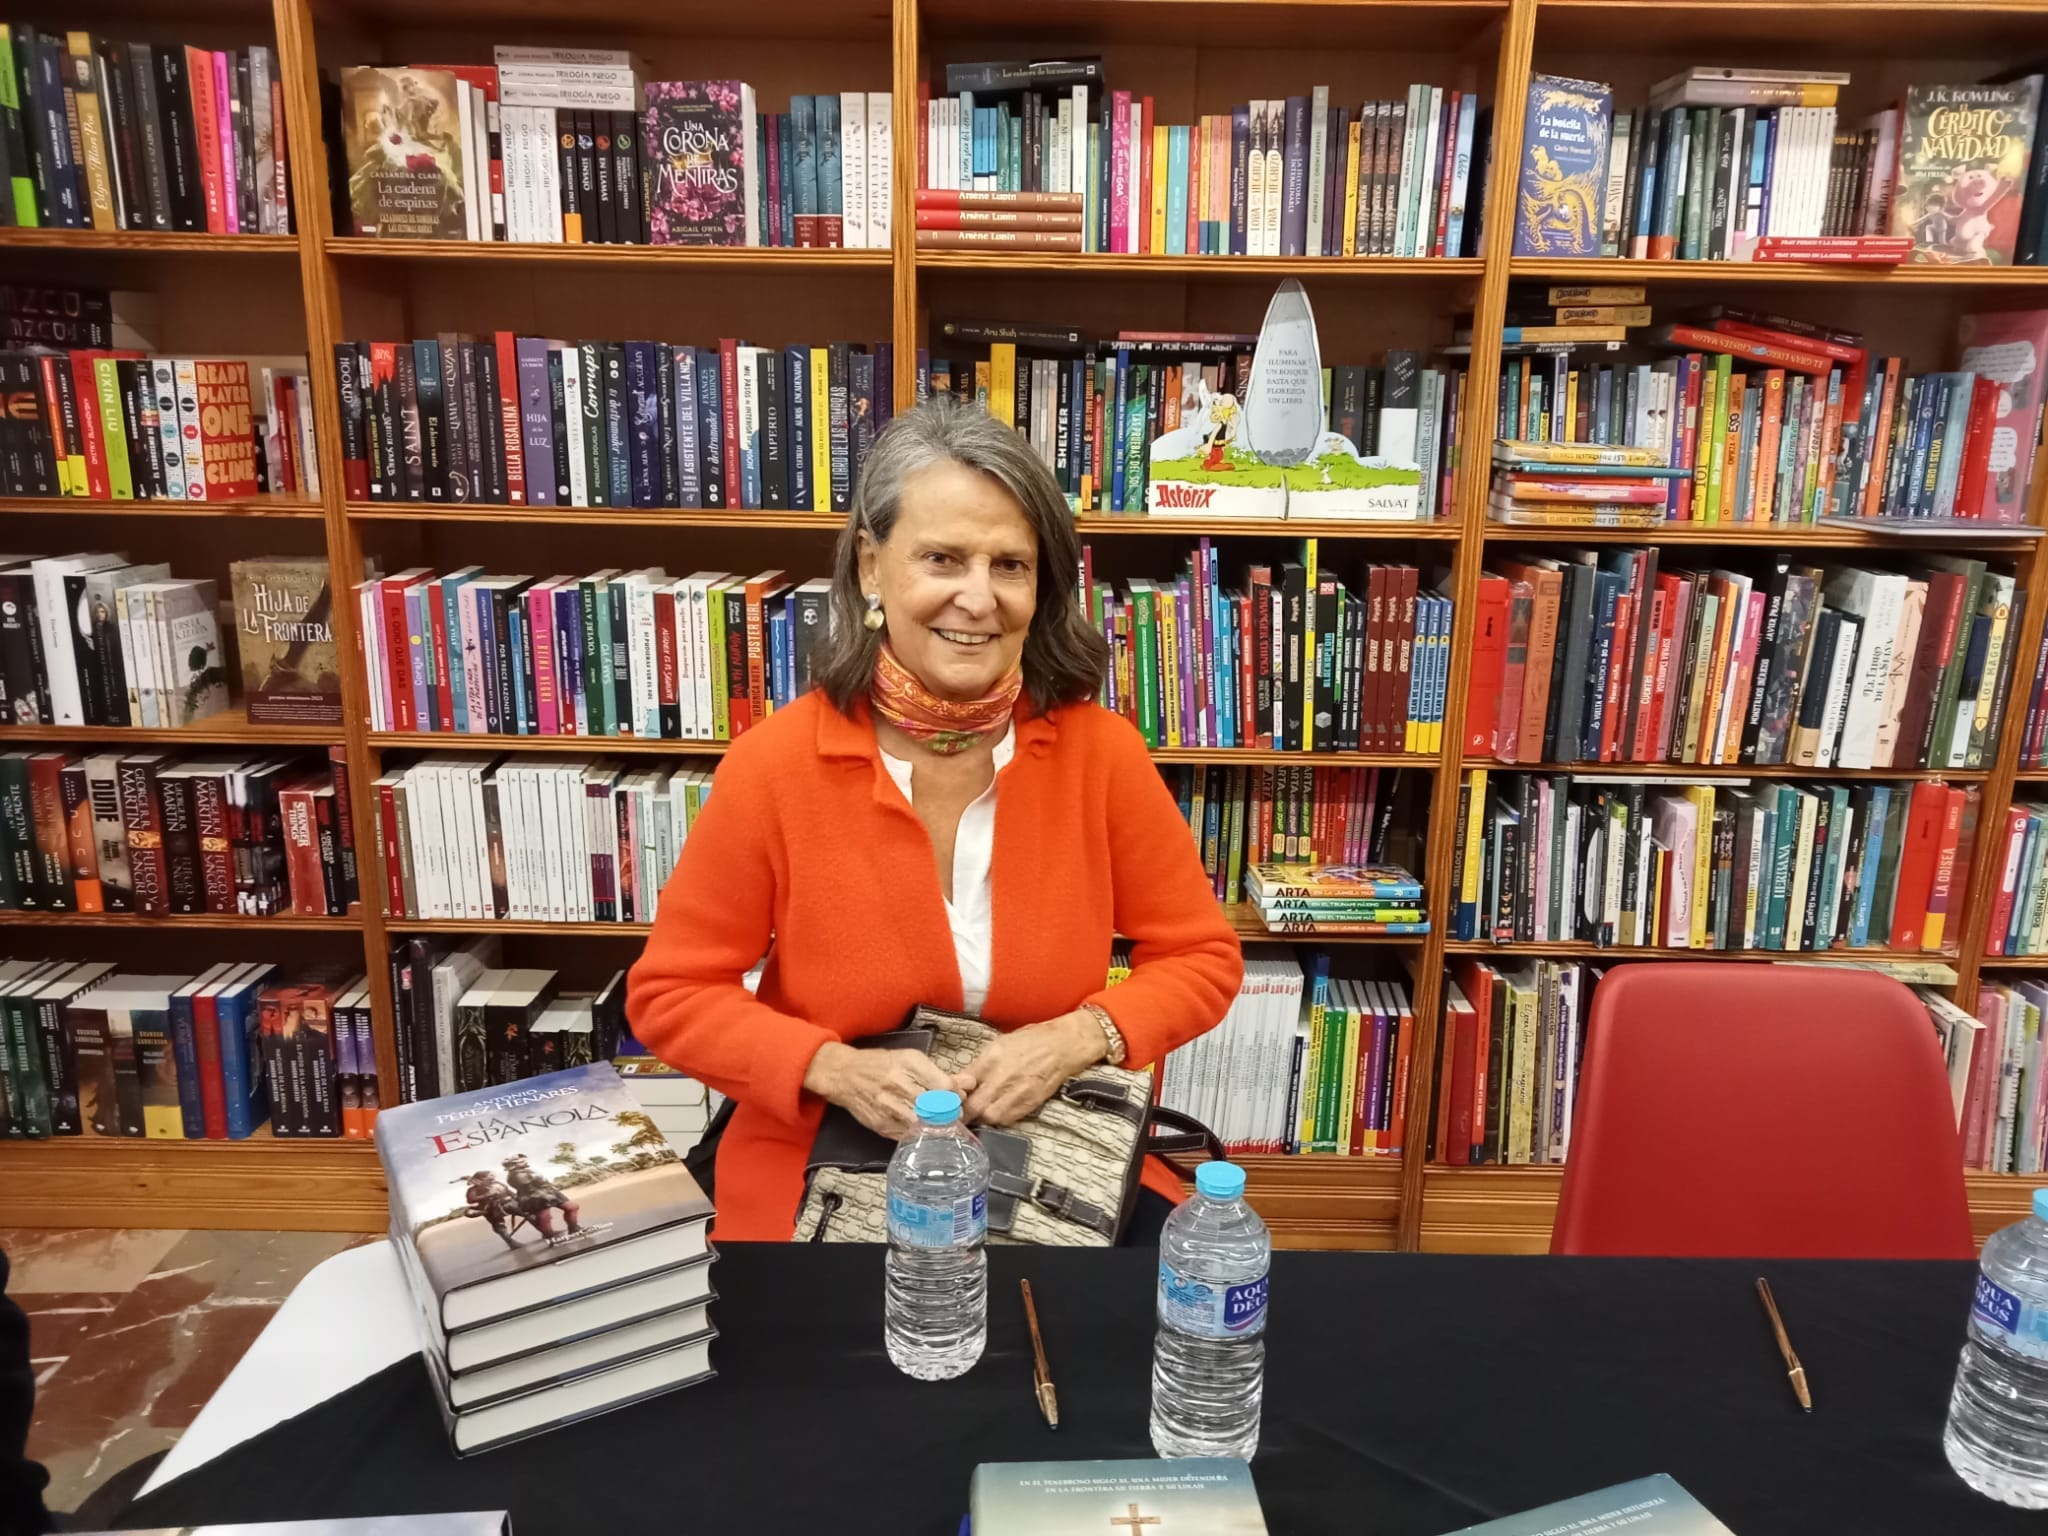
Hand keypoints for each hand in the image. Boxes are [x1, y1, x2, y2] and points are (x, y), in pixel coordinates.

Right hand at [803, 1043, 958, 1139]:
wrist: (844, 1075)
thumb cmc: (881, 1064)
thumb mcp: (911, 1060)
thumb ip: (941, 1074)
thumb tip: (969, 1084)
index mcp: (908, 1064)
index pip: (942, 1084)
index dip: (955, 1095)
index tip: (959, 1100)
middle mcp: (898, 1084)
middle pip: (934, 1105)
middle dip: (949, 1113)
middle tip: (956, 1116)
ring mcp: (888, 1107)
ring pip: (922, 1123)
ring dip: (937, 1127)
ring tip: (943, 1126)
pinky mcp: (881, 1124)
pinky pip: (907, 1135)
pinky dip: (920, 1135)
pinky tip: (926, 1132)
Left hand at [956, 1012, 1104, 1126]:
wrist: (1062, 1047)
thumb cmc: (1029, 1041)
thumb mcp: (997, 1045)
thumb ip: (977, 1066)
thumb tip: (957, 1083)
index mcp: (991, 1059)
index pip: (961, 1085)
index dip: (949, 1097)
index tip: (942, 1102)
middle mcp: (1002, 1079)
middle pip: (973, 1108)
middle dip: (961, 1114)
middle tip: (954, 1116)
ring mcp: (1016, 1095)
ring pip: (988, 1118)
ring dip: (979, 1118)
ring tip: (974, 1114)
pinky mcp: (1028, 1106)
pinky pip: (1006, 1120)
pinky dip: (996, 1119)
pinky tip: (994, 1112)